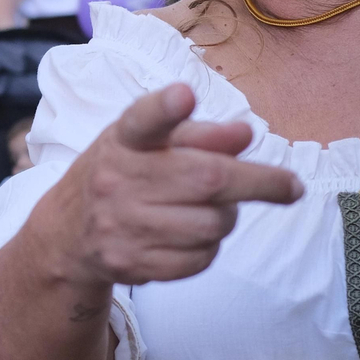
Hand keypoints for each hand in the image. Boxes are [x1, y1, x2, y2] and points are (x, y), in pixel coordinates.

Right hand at [41, 83, 302, 288]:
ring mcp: (120, 225)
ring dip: (227, 217)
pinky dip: (208, 248)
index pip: (141, 120)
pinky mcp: (129, 264)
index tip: (184, 95)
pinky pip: (200, 260)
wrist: (68, 232)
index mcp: (122, 141)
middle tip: (291, 186)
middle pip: (208, 179)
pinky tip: (191, 236)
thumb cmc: (124, 174)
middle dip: (261, 183)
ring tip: (210, 209)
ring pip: (213, 225)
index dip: (164, 109)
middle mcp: (115, 180)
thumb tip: (245, 135)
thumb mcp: (148, 143)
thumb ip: (198, 135)